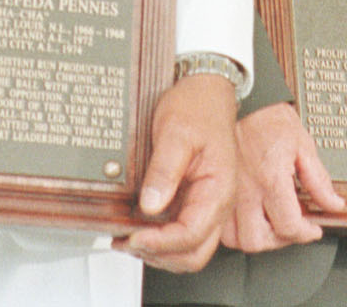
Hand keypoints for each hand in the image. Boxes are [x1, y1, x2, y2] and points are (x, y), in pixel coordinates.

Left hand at [118, 74, 239, 272]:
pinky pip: (180, 235)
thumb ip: (164, 170)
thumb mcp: (176, 133)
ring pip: (187, 251)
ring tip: (128, 237)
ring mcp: (205, 204)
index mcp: (218, 189)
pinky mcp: (193, 202)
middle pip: (193, 254)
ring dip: (157, 252)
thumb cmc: (198, 107)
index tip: (133, 236)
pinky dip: (158, 241)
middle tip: (129, 241)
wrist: (205, 91)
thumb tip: (151, 206)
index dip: (160, 243)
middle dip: (159, 255)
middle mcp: (216, 202)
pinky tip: (137, 228)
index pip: (192, 235)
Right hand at [221, 102, 344, 251]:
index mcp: (271, 179)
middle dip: (279, 240)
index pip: (287, 225)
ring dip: (257, 238)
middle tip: (292, 228)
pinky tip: (251, 218)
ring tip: (272, 225)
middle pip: (258, 240)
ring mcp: (229, 192)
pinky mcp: (219, 191)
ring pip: (236, 239)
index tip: (313, 228)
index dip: (305, 232)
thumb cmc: (272, 120)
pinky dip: (236, 230)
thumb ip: (318, 180)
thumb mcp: (304, 146)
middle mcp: (246, 190)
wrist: (246, 103)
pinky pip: (221, 226)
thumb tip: (333, 203)